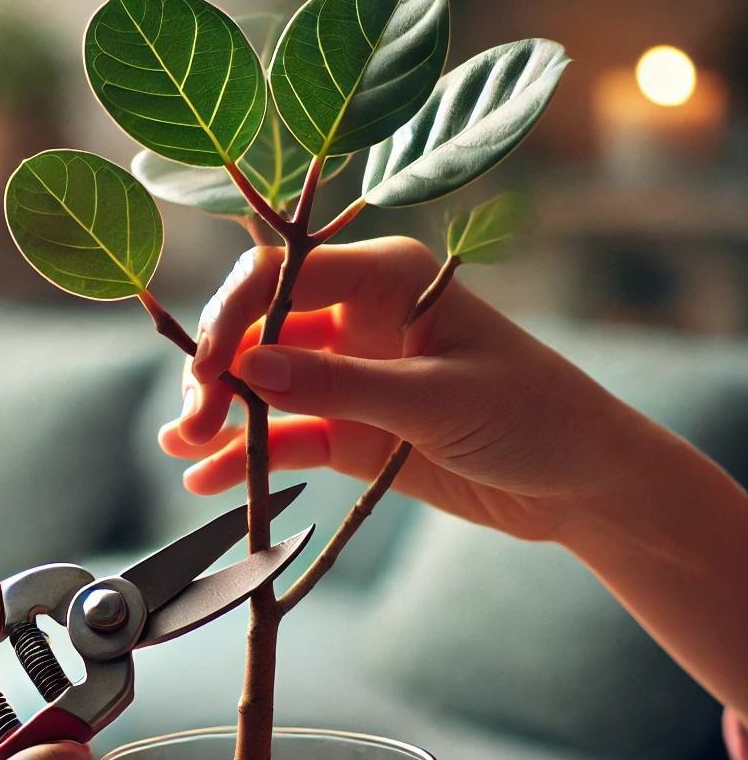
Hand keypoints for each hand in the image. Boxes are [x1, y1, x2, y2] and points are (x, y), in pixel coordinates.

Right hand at [160, 237, 636, 541]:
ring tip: (182, 447)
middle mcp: (358, 317)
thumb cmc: (533, 416)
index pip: (281, 277)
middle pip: (259, 329)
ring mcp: (350, 374)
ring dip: (221, 413)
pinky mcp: (351, 429)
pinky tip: (207, 479)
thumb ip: (341, 385)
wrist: (577, 483)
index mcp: (387, 278)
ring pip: (263, 384)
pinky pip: (286, 436)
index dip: (231, 318)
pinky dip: (248, 455)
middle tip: (190, 423)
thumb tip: (246, 369)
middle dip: (217, 371)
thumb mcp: (438, 399)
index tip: (206, 373)